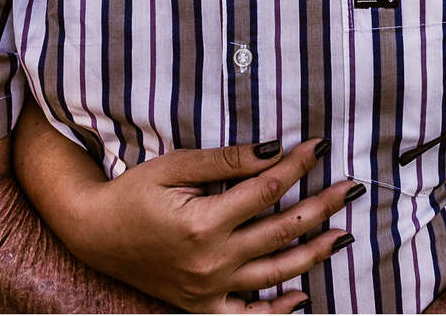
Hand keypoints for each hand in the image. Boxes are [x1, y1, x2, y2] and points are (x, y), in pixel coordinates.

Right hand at [67, 138, 358, 312]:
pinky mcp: (202, 304)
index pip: (267, 190)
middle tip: (351, 188)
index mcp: (204, 223)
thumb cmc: (133, 193)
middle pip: (281, 230)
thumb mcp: (176, 167)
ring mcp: (209, 288)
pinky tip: (302, 295)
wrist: (94, 233)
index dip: (297, 166)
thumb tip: (275, 150)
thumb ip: (228, 162)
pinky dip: (277, 310)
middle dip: (321, 206)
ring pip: (275, 272)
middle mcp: (211, 260)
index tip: (319, 147)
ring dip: (314, 254)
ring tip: (343, 235)